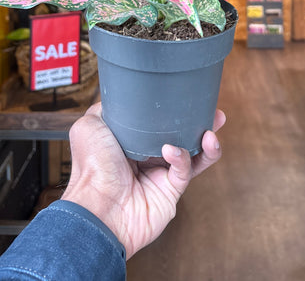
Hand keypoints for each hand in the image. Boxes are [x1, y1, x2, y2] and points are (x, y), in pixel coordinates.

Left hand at [61, 102, 225, 258]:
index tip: (188, 98)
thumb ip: (107, 110)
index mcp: (132, 142)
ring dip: (206, 143)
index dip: (175, 112)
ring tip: (212, 131)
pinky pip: (184, 171)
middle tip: (215, 114)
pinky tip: (172, 150)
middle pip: (182, 138)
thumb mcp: (90, 126)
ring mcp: (161, 177)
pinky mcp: (170, 194)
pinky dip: (181, 157)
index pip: (160, 124)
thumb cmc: (91, 168)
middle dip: (201, 126)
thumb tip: (120, 98)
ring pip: (192, 156)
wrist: (96, 207)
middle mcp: (149, 159)